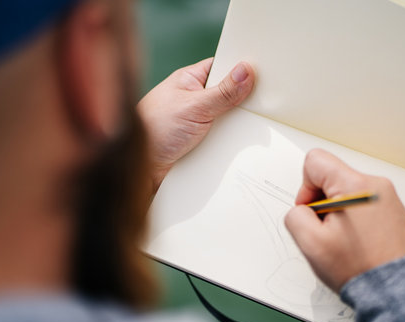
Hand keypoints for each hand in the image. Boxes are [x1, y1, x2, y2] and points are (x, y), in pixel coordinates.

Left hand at [137, 58, 254, 190]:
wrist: (141, 170)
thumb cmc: (155, 130)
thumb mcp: (194, 107)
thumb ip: (222, 92)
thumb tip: (245, 71)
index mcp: (190, 80)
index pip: (222, 67)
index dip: (241, 70)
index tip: (263, 74)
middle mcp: (194, 99)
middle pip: (228, 95)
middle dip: (242, 103)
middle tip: (263, 106)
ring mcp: (197, 121)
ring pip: (227, 119)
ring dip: (236, 126)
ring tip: (253, 128)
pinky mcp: (199, 142)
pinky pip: (221, 138)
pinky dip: (229, 143)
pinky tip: (240, 147)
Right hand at [285, 149, 404, 292]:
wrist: (400, 289)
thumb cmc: (362, 268)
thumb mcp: (313, 244)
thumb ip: (295, 217)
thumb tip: (300, 210)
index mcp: (355, 186)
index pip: (315, 161)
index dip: (304, 188)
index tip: (313, 213)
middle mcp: (375, 184)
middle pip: (331, 178)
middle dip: (322, 204)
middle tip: (329, 232)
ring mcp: (387, 197)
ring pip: (345, 193)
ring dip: (337, 214)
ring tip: (344, 241)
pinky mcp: (392, 210)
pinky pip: (361, 205)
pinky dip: (352, 221)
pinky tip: (356, 242)